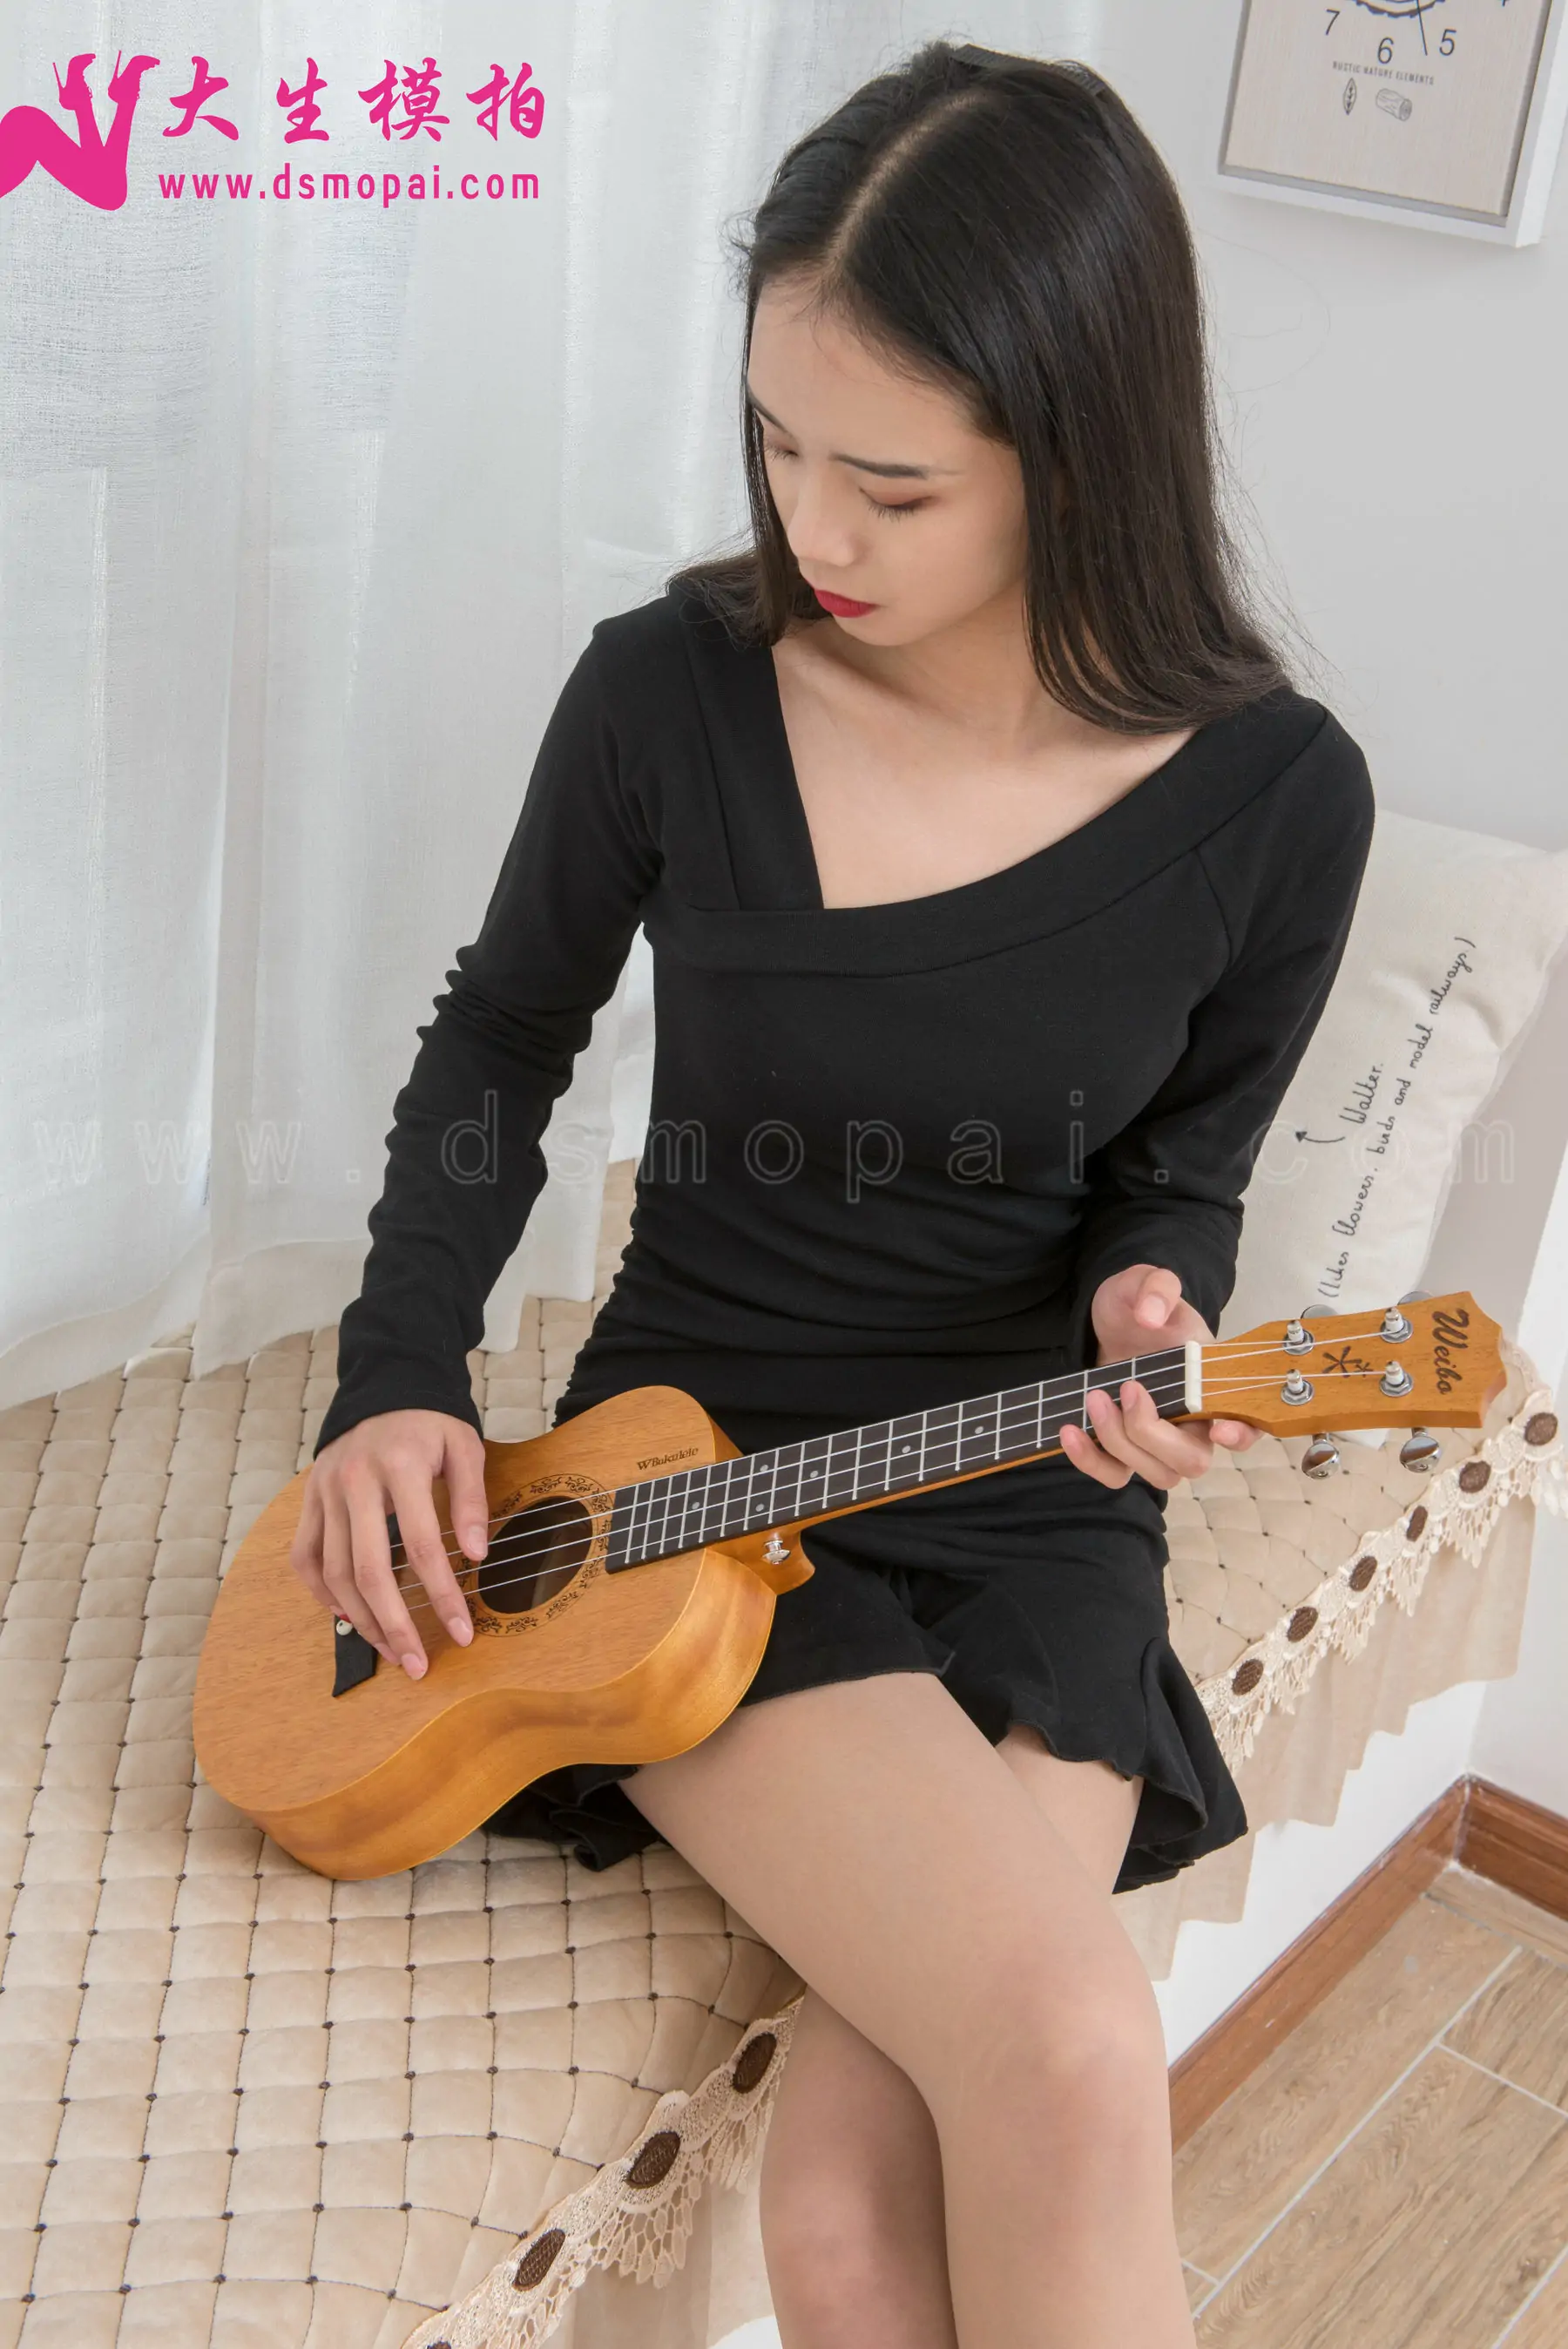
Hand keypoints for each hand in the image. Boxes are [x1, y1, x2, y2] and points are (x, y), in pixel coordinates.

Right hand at [290, 1410, 490, 1678]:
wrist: (385, 1386)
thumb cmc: (430, 1423)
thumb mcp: (464, 1447)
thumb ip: (470, 1500)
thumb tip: (477, 1556)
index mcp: (399, 1466)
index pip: (422, 1546)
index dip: (442, 1595)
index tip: (463, 1632)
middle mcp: (354, 1481)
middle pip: (368, 1570)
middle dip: (395, 1625)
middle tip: (418, 1664)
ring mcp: (325, 1493)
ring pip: (333, 1572)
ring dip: (362, 1620)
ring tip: (392, 1650)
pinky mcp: (309, 1501)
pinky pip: (305, 1559)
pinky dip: (323, 1595)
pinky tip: (351, 1617)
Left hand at [1059, 1263, 1259, 1492]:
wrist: (1112, 1321)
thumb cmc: (1141, 1305)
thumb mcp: (1148, 1282)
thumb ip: (1157, 1288)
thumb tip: (1151, 1314)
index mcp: (1213, 1384)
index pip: (1248, 1424)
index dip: (1241, 1436)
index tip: (1218, 1429)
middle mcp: (1194, 1422)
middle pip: (1191, 1461)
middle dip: (1152, 1433)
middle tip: (1128, 1387)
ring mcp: (1160, 1442)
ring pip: (1156, 1475)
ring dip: (1119, 1443)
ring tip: (1094, 1397)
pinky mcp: (1125, 1449)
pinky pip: (1116, 1475)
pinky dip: (1090, 1461)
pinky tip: (1069, 1430)